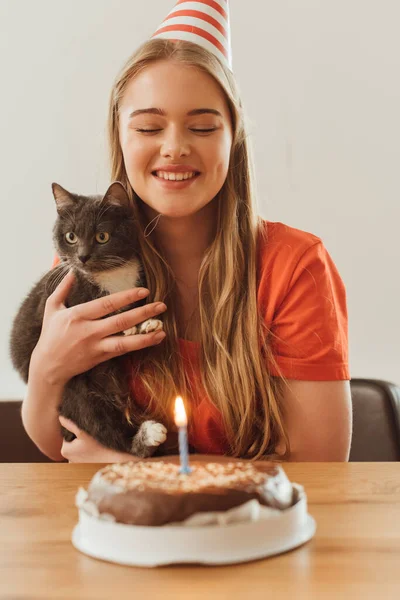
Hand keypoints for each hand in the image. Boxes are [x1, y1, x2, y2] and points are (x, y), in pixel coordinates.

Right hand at [33, 269, 166, 385]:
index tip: (144, 291)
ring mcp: (96, 346)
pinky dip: (139, 345)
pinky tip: (153, 339)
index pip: (107, 304)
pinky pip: (123, 350)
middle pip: (121, 322)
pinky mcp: (101, 358)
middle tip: (162, 306)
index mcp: (79, 315)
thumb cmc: (51, 334)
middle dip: (143, 313)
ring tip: (163, 330)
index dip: (127, 297)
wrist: (48, 366)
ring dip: (145, 336)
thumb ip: (63, 289)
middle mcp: (89, 331)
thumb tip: (70, 270)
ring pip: (125, 341)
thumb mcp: (52, 308)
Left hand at [59, 416, 133, 462]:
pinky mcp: (83, 467)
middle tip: (90, 438)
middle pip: (71, 442)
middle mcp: (68, 459)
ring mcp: (76, 464)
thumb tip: (60, 417)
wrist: (114, 459)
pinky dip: (86, 451)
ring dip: (82, 445)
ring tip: (93, 444)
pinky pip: (82, 454)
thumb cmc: (99, 445)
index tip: (85, 432)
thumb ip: (70, 425)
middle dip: (78, 439)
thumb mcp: (83, 432)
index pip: (67, 435)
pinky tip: (94, 450)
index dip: (75, 431)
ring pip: (77, 448)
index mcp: (64, 451)